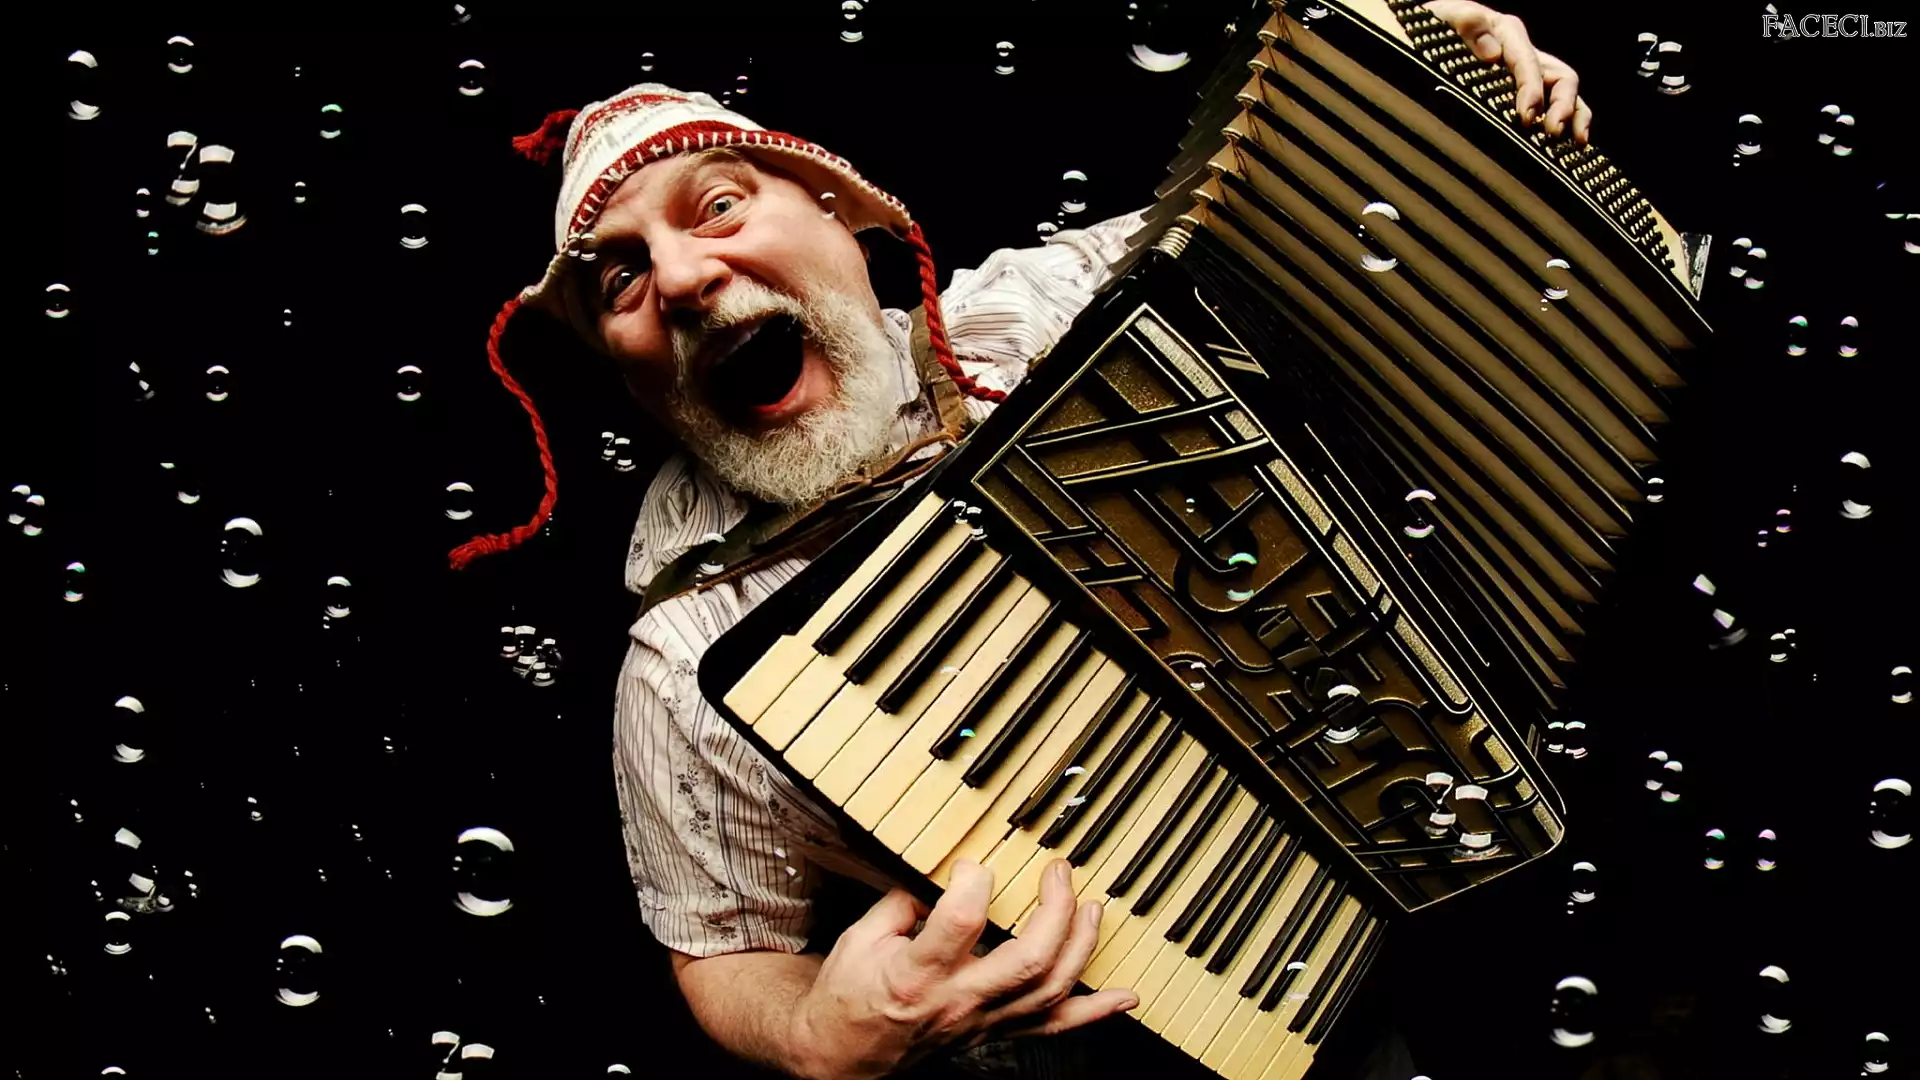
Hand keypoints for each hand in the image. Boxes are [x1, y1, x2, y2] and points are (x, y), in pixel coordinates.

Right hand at [787, 858, 1137, 1079]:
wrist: (842, 1057)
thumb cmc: (849, 997)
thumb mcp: (858, 940)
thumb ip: (900, 903)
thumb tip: (938, 875)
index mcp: (917, 973)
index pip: (961, 922)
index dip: (977, 881)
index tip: (978, 861)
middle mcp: (957, 1001)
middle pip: (1027, 960)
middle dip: (1056, 911)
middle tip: (1059, 872)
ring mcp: (982, 1021)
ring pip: (1049, 990)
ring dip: (1081, 946)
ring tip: (1092, 907)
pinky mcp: (995, 1031)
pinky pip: (1054, 1026)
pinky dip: (1094, 1012)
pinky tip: (1123, 996)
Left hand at [1422, 1, 1591, 142]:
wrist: (1419, 40)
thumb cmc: (1430, 29)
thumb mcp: (1444, 17)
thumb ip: (1465, 23)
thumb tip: (1492, 54)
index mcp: (1506, 33)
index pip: (1529, 62)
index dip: (1531, 89)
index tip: (1526, 117)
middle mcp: (1523, 54)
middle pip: (1560, 77)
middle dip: (1563, 105)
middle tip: (1553, 133)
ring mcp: (1526, 75)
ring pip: (1566, 93)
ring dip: (1575, 117)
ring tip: (1577, 143)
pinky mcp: (1522, 94)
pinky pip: (1554, 107)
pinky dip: (1568, 123)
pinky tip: (1569, 147)